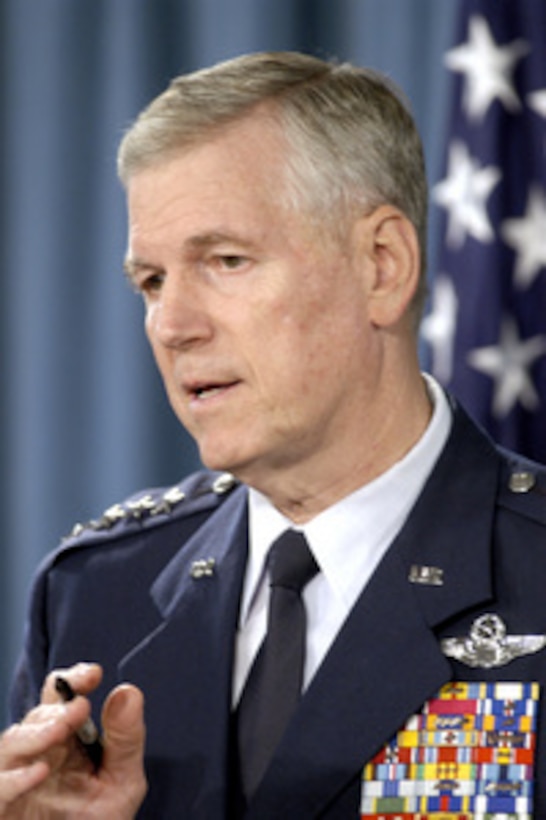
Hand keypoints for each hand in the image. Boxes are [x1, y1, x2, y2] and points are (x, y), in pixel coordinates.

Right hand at [0, 663, 146, 818]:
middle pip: (36, 716)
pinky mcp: (3, 809)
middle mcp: (38, 754)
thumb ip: (126, 739)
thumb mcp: (121, 781)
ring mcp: (16, 781)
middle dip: (56, 708)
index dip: (73, 680)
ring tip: (59, 731)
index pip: (61, 698)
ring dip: (34, 734)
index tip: (93, 675)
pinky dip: (13, 780)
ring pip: (9, 744)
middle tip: (80, 708)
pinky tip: (39, 772)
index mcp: (67, 740)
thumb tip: (128, 691)